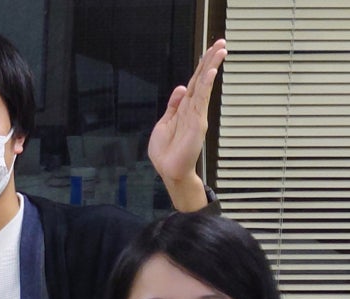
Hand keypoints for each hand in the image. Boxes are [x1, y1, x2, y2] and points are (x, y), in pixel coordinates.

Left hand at [148, 39, 227, 211]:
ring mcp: (196, 114)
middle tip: (221, 42)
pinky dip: (205, 86)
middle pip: (202, 80)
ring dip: (211, 67)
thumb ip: (173, 106)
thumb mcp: (164, 124)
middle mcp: (192, 109)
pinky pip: (202, 100)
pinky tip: (210, 73)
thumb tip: (180, 88)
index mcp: (184, 108)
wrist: (170, 170)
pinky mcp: (197, 122)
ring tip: (220, 50)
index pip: (194, 83)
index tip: (210, 50)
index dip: (201, 66)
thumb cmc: (167, 151)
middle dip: (210, 61)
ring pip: (204, 86)